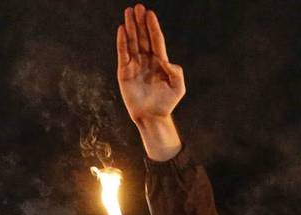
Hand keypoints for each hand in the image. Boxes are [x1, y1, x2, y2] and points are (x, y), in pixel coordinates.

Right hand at [117, 4, 184, 125]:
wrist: (152, 117)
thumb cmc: (166, 103)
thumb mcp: (178, 87)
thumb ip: (176, 72)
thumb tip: (165, 60)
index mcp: (160, 62)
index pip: (156, 40)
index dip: (153, 27)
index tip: (150, 13)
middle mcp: (146, 60)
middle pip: (143, 37)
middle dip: (140, 22)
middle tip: (137, 7)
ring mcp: (135, 64)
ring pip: (132, 42)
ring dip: (131, 27)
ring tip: (128, 12)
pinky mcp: (124, 71)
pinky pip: (122, 53)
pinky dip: (122, 41)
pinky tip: (122, 29)